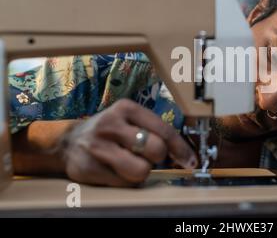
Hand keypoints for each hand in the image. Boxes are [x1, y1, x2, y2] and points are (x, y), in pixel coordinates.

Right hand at [62, 99, 197, 186]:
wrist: (69, 141)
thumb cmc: (111, 131)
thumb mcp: (130, 119)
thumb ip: (153, 130)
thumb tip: (184, 154)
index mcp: (127, 109)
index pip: (164, 129)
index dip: (180, 148)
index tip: (190, 160)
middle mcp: (111, 125)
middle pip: (155, 149)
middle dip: (157, 157)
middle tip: (147, 155)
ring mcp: (98, 147)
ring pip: (141, 170)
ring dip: (141, 171)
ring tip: (129, 162)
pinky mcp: (89, 168)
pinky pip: (124, 184)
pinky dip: (125, 180)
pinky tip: (114, 170)